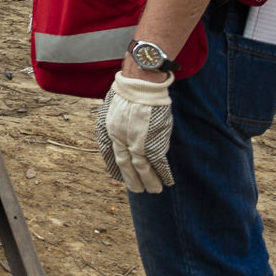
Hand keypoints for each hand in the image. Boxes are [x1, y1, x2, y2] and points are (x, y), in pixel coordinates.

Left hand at [97, 73, 175, 192]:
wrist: (140, 85)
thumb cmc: (128, 89)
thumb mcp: (112, 104)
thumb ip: (115, 118)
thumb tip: (120, 127)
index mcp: (108, 129)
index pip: (110, 154)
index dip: (115, 167)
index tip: (118, 177)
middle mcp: (120, 139)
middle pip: (125, 164)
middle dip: (131, 179)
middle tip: (136, 189)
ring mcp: (136, 142)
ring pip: (142, 168)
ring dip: (148, 181)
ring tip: (153, 191)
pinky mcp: (152, 142)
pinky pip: (158, 163)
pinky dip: (162, 174)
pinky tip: (167, 181)